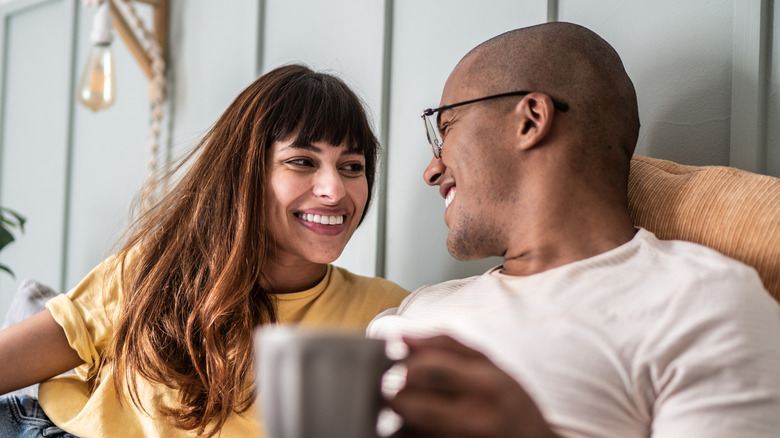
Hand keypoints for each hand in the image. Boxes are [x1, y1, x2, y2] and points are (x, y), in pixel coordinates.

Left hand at [389, 335, 558, 437]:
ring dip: (400, 418)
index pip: (425, 368)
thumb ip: (446, 346)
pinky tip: (423, 429)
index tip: (406, 366)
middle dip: (399, 393)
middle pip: (406, 402)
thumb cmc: (509, 405)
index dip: (407, 364)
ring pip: (402, 428)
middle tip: (406, 391)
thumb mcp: (492, 367)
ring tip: (418, 412)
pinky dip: (408, 434)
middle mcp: (473, 420)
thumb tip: (401, 336)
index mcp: (487, 385)